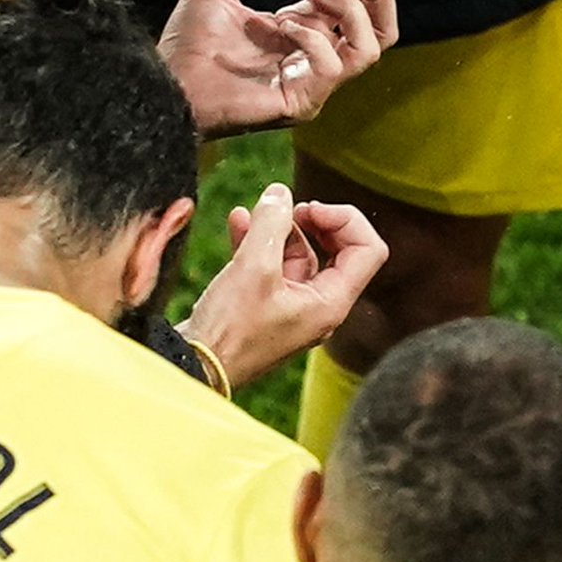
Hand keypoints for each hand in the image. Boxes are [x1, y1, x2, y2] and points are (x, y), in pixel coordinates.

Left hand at [161, 0, 399, 137]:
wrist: (166, 81)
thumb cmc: (187, 40)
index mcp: (303, 28)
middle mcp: (315, 55)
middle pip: (382, 29)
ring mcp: (312, 81)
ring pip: (370, 49)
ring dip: (350, 12)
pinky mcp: (301, 101)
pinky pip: (332, 68)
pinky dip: (314, 40)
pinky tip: (282, 26)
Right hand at [176, 180, 388, 391]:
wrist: (193, 367)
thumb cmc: (228, 331)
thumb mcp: (253, 267)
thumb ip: (271, 224)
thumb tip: (280, 194)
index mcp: (330, 303)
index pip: (368, 250)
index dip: (345, 219)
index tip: (308, 209)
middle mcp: (318, 307)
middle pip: (338, 249)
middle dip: (314, 221)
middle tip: (288, 208)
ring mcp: (292, 308)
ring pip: (301, 255)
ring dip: (280, 228)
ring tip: (253, 212)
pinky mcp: (266, 307)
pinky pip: (273, 267)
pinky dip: (260, 242)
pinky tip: (238, 222)